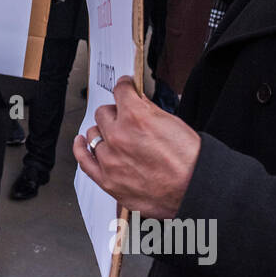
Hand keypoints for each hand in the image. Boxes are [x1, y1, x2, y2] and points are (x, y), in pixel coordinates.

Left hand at [73, 78, 201, 218]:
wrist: (195, 189)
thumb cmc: (190, 160)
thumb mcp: (172, 122)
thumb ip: (148, 109)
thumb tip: (137, 101)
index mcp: (136, 117)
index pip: (120, 91)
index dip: (125, 87)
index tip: (126, 88)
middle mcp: (118, 136)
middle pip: (103, 113)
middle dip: (115, 112)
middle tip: (124, 118)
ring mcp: (110, 159)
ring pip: (93, 134)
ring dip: (103, 132)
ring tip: (114, 136)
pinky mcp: (107, 180)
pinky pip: (83, 159)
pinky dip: (80, 148)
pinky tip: (82, 142)